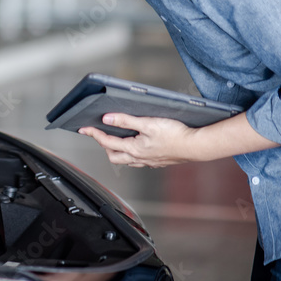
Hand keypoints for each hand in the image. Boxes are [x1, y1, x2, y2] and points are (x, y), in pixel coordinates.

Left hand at [79, 113, 198, 167]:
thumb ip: (126, 121)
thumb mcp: (148, 123)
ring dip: (118, 151)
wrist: (197, 146)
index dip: (94, 134)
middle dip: (104, 145)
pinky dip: (132, 154)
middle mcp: (139, 158)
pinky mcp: (158, 161)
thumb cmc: (176, 135)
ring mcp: (149, 162)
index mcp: (134, 149)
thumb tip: (107, 119)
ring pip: (126, 160)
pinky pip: (139, 161)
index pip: (107, 142)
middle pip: (113, 156)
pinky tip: (137, 147)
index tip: (84, 129)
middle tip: (100, 134)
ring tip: (116, 140)